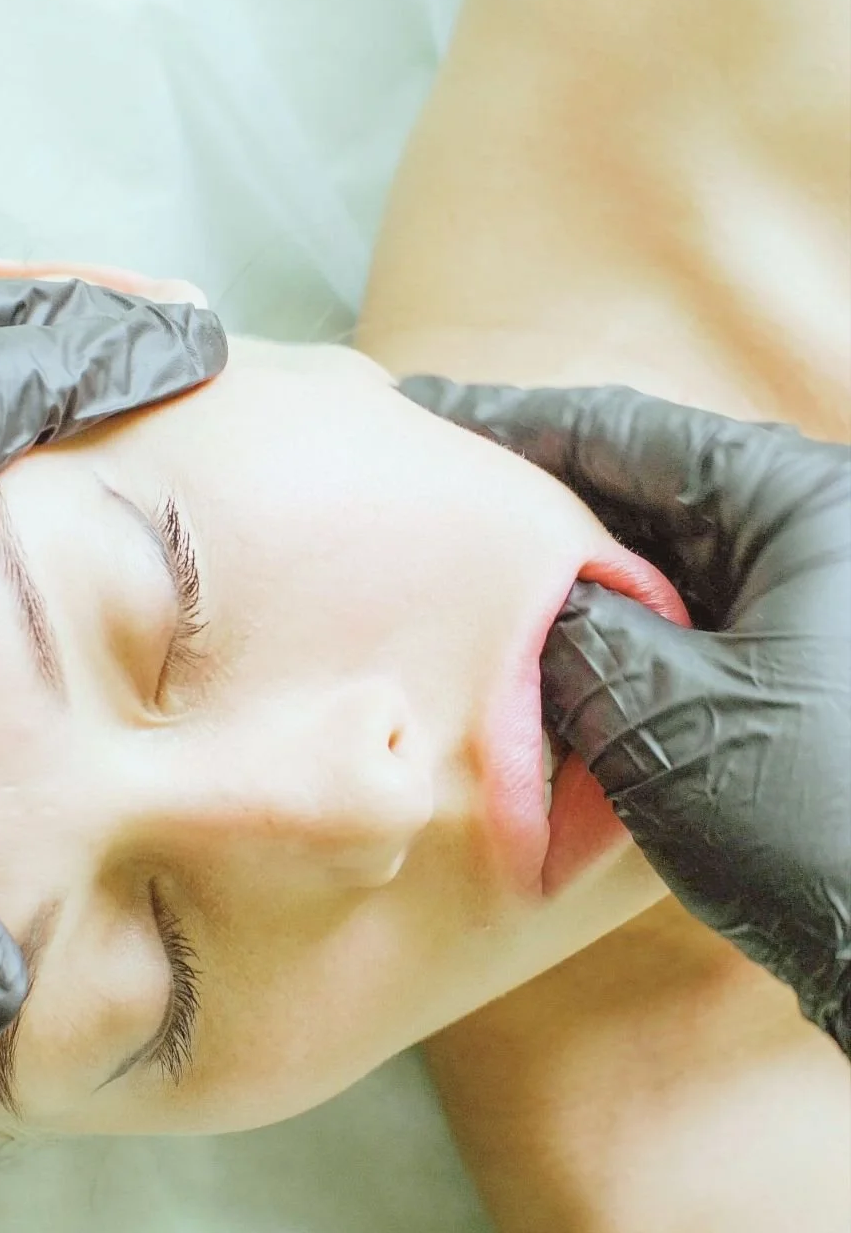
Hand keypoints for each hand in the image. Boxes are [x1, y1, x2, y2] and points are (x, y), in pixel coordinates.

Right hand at [401, 376, 850, 1056]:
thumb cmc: (815, 823)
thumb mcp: (659, 716)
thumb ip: (572, 632)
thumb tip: (521, 595)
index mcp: (808, 506)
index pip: (630, 433)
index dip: (511, 421)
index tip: (421, 409)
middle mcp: (822, 534)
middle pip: (649, 485)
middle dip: (539, 490)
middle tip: (435, 480)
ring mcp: (817, 600)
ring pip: (664, 554)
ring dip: (574, 563)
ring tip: (474, 558)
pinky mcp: (804, 663)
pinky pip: (688, 615)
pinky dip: (617, 624)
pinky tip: (546, 636)